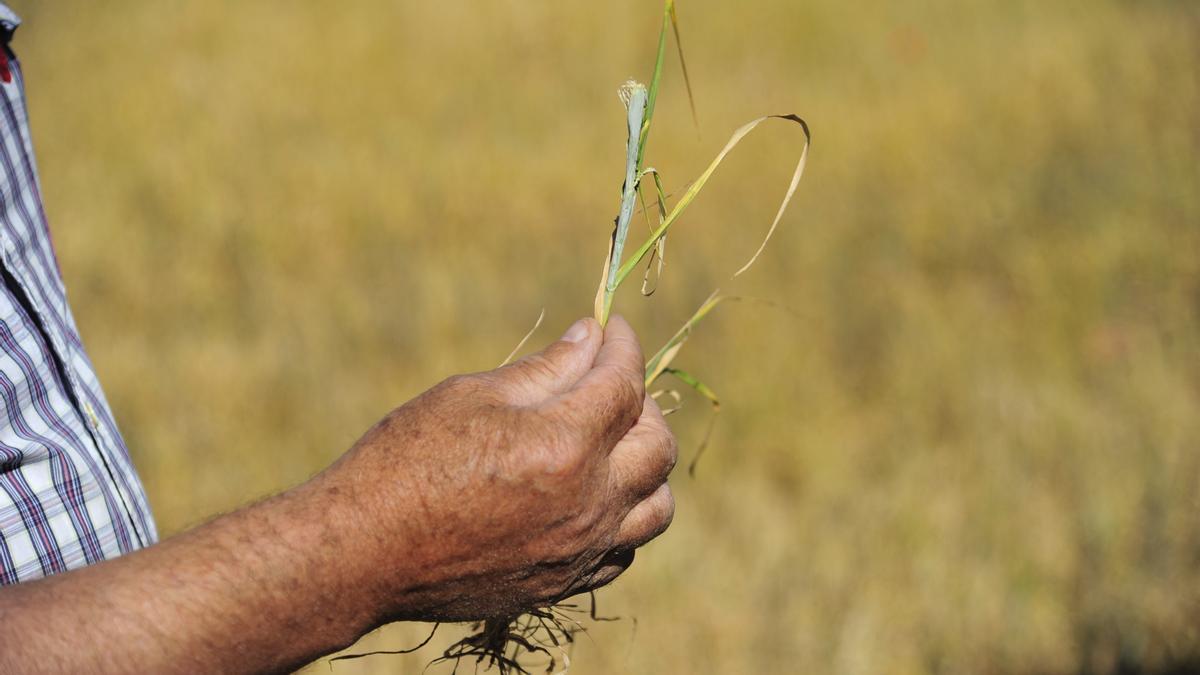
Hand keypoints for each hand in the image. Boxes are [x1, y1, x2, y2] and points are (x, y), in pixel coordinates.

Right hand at [317, 315, 677, 622]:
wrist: (363, 553)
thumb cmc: (406, 462)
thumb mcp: (472, 396)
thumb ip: (546, 369)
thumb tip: (591, 337)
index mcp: (565, 446)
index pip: (625, 383)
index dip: (623, 346)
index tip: (612, 328)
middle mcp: (587, 504)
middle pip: (657, 444)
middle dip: (642, 402)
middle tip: (608, 382)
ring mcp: (580, 551)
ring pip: (656, 506)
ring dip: (645, 465)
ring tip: (611, 443)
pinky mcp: (563, 584)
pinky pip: (624, 550)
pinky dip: (624, 516)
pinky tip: (594, 496)